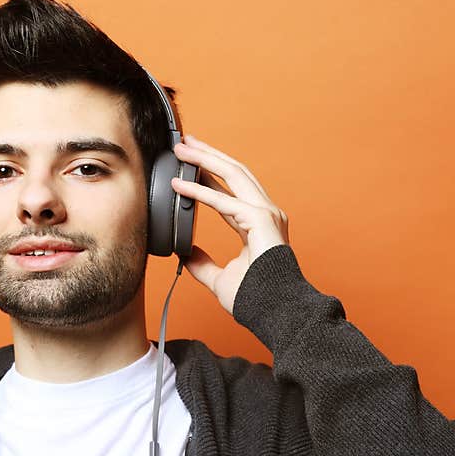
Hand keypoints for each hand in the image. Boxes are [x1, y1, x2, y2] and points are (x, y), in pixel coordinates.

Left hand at [170, 134, 289, 314]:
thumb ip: (202, 264)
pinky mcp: (261, 221)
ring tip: (182, 148)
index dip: (208, 175)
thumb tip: (185, 254)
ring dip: (205, 159)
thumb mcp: (219, 279)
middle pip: (234, 173)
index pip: (230, 191)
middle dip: (208, 154)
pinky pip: (224, 201)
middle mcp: (264, 213)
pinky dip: (200, 191)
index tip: (188, 163)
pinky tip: (179, 184)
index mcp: (257, 224)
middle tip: (184, 142)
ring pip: (233, 175)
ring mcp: (266, 214)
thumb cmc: (255, 299)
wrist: (275, 314)